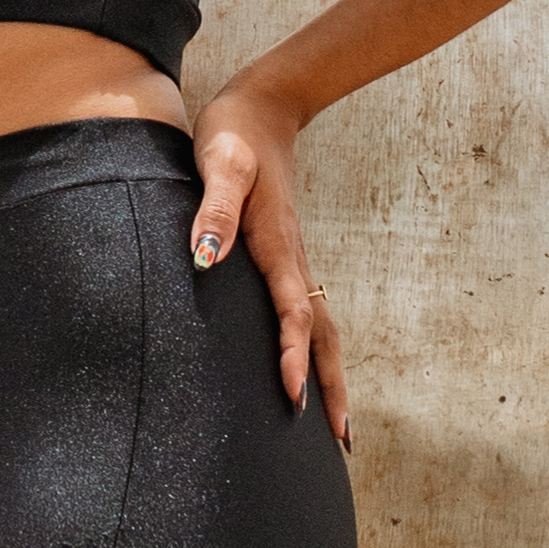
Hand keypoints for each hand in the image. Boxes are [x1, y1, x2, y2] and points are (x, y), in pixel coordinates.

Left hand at [187, 78, 349, 441]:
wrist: (260, 109)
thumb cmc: (232, 136)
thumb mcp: (219, 164)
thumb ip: (213, 210)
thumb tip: (205, 258)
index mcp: (277, 245)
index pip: (292, 312)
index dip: (293, 355)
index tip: (292, 396)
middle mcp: (293, 260)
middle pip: (323, 334)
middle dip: (331, 384)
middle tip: (343, 438)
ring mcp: (293, 262)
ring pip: (321, 328)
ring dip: (330, 374)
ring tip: (338, 425)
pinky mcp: (284, 259)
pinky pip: (307, 315)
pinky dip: (316, 350)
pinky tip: (308, 369)